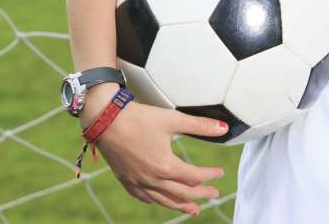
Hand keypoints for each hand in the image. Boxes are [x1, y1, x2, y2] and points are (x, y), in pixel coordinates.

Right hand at [78, 84, 229, 217]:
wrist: (105, 118)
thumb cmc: (139, 117)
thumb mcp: (172, 119)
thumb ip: (200, 125)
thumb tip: (224, 128)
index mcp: (166, 166)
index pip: (195, 177)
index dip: (210, 176)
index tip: (219, 173)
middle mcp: (152, 179)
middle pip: (182, 194)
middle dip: (200, 195)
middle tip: (213, 194)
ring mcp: (137, 181)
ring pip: (163, 200)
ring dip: (180, 205)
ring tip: (194, 210)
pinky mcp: (125, 179)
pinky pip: (142, 196)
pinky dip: (154, 200)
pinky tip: (158, 200)